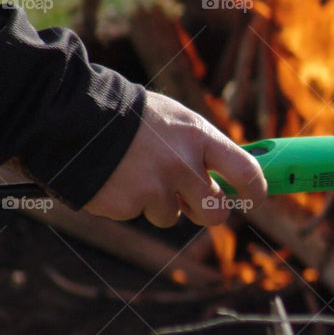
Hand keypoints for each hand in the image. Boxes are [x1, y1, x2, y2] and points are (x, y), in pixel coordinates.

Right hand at [83, 91, 265, 226]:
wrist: (77, 118)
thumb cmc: (134, 119)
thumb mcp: (177, 121)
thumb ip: (203, 149)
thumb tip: (228, 179)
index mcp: (199, 137)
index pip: (246, 172)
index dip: (256, 191)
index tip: (255, 199)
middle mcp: (183, 164)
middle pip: (216, 212)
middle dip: (208, 212)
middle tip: (196, 203)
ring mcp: (155, 188)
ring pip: (173, 217)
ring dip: (160, 204)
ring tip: (139, 173)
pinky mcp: (129, 205)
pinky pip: (140, 214)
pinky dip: (131, 202)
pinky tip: (119, 178)